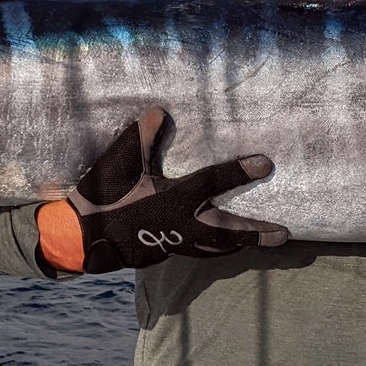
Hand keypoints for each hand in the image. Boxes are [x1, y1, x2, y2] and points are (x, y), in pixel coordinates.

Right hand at [68, 107, 286, 273]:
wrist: (80, 238)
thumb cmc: (101, 196)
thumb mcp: (119, 160)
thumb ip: (141, 137)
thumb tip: (160, 113)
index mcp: (174, 198)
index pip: (214, 181)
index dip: (240, 171)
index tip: (266, 164)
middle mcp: (180, 224)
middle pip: (227, 230)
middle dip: (256, 233)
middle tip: (284, 235)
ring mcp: (173, 242)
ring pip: (213, 247)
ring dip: (237, 244)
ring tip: (259, 241)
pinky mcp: (163, 252)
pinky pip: (194, 249)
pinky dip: (212, 247)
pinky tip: (216, 243)